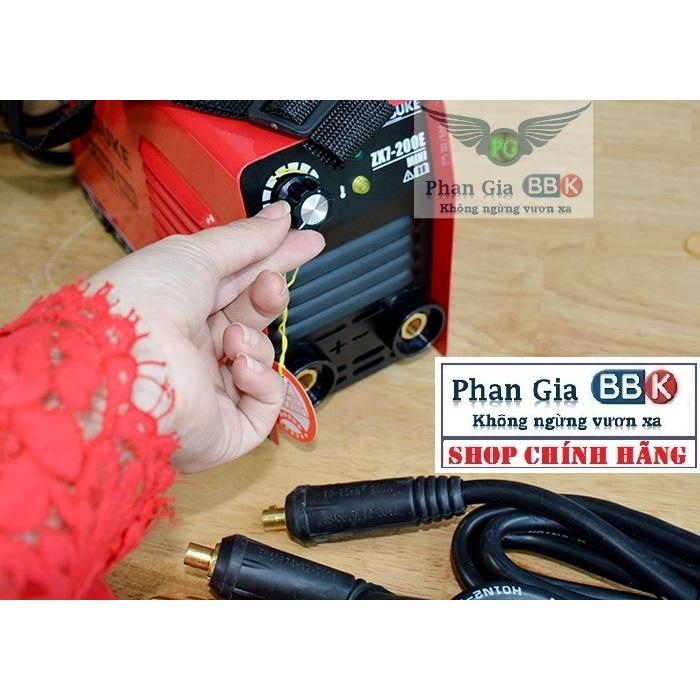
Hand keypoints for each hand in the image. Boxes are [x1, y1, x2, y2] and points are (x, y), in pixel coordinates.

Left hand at [88, 201, 324, 472]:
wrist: (126, 370)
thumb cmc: (142, 308)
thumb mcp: (196, 253)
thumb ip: (246, 238)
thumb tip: (281, 217)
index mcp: (177, 307)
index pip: (237, 280)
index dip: (272, 260)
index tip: (306, 244)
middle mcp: (190, 348)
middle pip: (251, 318)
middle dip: (268, 297)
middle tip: (271, 284)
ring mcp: (208, 390)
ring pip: (261, 358)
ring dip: (255, 339)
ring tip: (232, 336)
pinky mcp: (226, 428)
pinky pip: (266, 403)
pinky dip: (262, 381)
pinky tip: (238, 368)